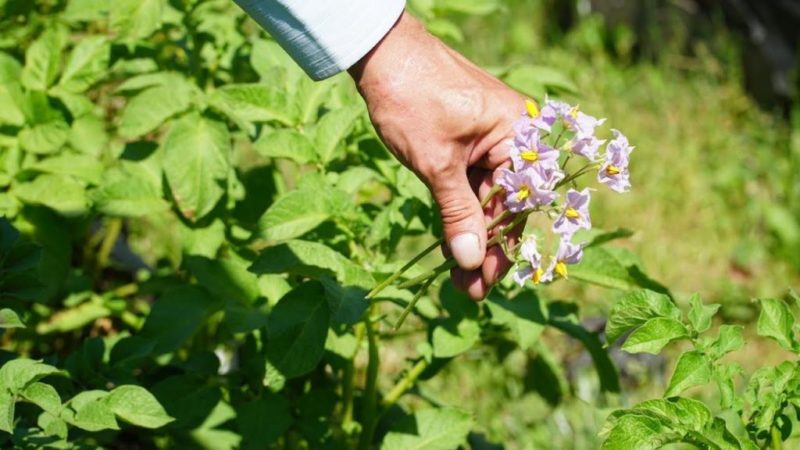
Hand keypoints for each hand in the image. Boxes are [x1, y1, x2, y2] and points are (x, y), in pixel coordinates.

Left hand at [349, 11, 525, 299]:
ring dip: (472, 236)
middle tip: (470, 289)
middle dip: (487, 249)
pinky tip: (451, 246)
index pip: (524, 205)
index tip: (487, 282)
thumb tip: (470, 261)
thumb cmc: (413, 98)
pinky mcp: (467, 144)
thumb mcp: (436, 164)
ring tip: (459, 277)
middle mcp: (514, 140)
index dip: (506, 248)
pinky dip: (460, 214)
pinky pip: (471, 186)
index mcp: (521, 137)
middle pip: (508, 206)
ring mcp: (490, 142)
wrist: (381, 55)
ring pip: (488, 200)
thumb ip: (457, 213)